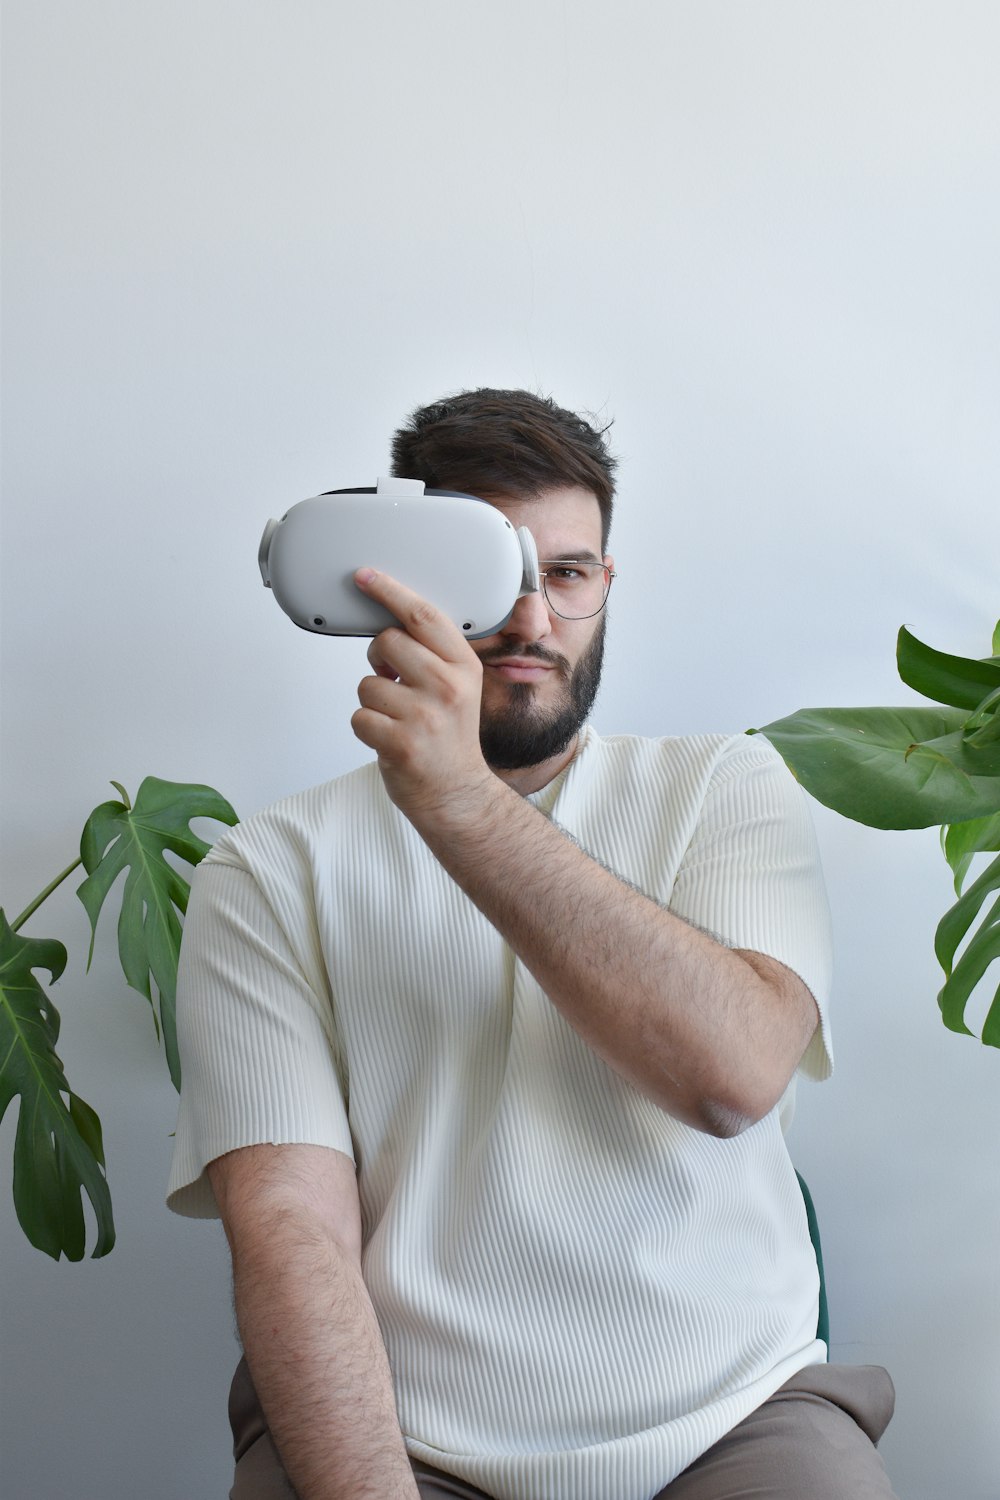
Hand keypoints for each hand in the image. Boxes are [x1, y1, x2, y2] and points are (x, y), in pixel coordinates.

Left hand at [350, 568, 494, 824]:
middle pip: (388, 642)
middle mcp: (448, 687)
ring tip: (397, 719)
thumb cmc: (449, 739)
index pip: (423, 616)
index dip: (390, 591)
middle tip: (393, 680)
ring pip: (367, 683)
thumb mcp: (458, 687)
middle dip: (379, 659)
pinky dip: (366, 728)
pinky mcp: (401, 743)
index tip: (365, 576)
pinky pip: (359, 716)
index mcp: (464, 667)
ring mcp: (425, 716)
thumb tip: (389, 624)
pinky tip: (389, 738)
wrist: (456, 794)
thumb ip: (433, 655)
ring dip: (373, 701)